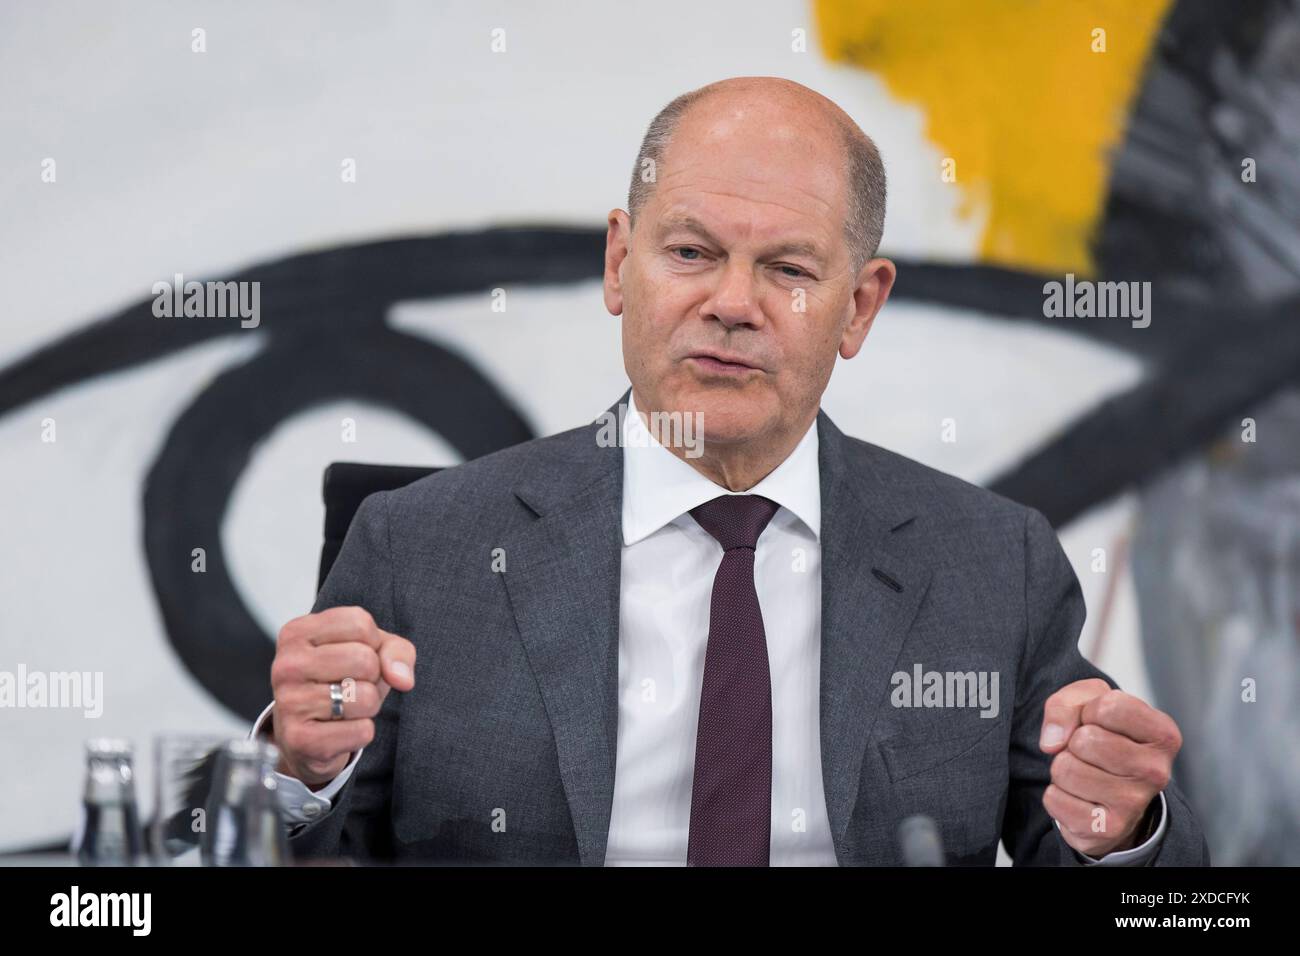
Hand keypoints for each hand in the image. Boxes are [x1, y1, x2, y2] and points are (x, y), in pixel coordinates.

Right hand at [270, 606, 415, 786]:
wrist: (307, 736)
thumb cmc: (342, 682)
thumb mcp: (372, 651)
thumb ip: (396, 651)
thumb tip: (402, 678)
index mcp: (297, 632)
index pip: (360, 623)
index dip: (373, 643)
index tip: (354, 656)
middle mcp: (286, 665)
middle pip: (365, 660)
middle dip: (373, 677)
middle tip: (352, 686)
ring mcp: (288, 703)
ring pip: (366, 697)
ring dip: (368, 707)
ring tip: (346, 708)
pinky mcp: (299, 740)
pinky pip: (362, 731)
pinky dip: (361, 733)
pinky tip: (339, 730)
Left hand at [1038, 678, 1181, 856]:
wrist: (1110, 795)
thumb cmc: (1101, 738)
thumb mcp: (1087, 704)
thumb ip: (1064, 705)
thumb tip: (1052, 742)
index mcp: (1162, 734)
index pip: (1110, 707)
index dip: (1089, 710)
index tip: (1098, 722)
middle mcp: (1156, 771)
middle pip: (1085, 740)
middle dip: (1073, 742)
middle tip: (1088, 753)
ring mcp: (1134, 803)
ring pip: (1066, 768)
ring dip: (1063, 768)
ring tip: (1084, 773)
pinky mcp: (1108, 829)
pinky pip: (1054, 799)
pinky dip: (1056, 794)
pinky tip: (1079, 797)